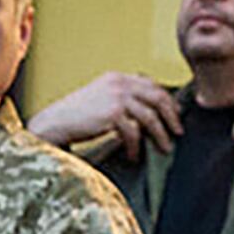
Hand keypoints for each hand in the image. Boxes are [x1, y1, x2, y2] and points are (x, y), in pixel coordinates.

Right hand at [26, 71, 182, 157]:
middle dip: (171, 116)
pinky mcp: (112, 114)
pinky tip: (135, 156)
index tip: (176, 114)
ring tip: (165, 148)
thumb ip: (123, 98)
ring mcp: (116, 97)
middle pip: (157, 98)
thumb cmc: (77, 115)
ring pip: (150, 117)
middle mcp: (119, 83)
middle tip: (178, 132)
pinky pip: (134, 132)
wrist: (55, 122)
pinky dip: (136, 146)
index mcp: (118, 77)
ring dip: (160, 135)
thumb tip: (148, 111)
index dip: (168, 100)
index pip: (152, 85)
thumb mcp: (102, 98)